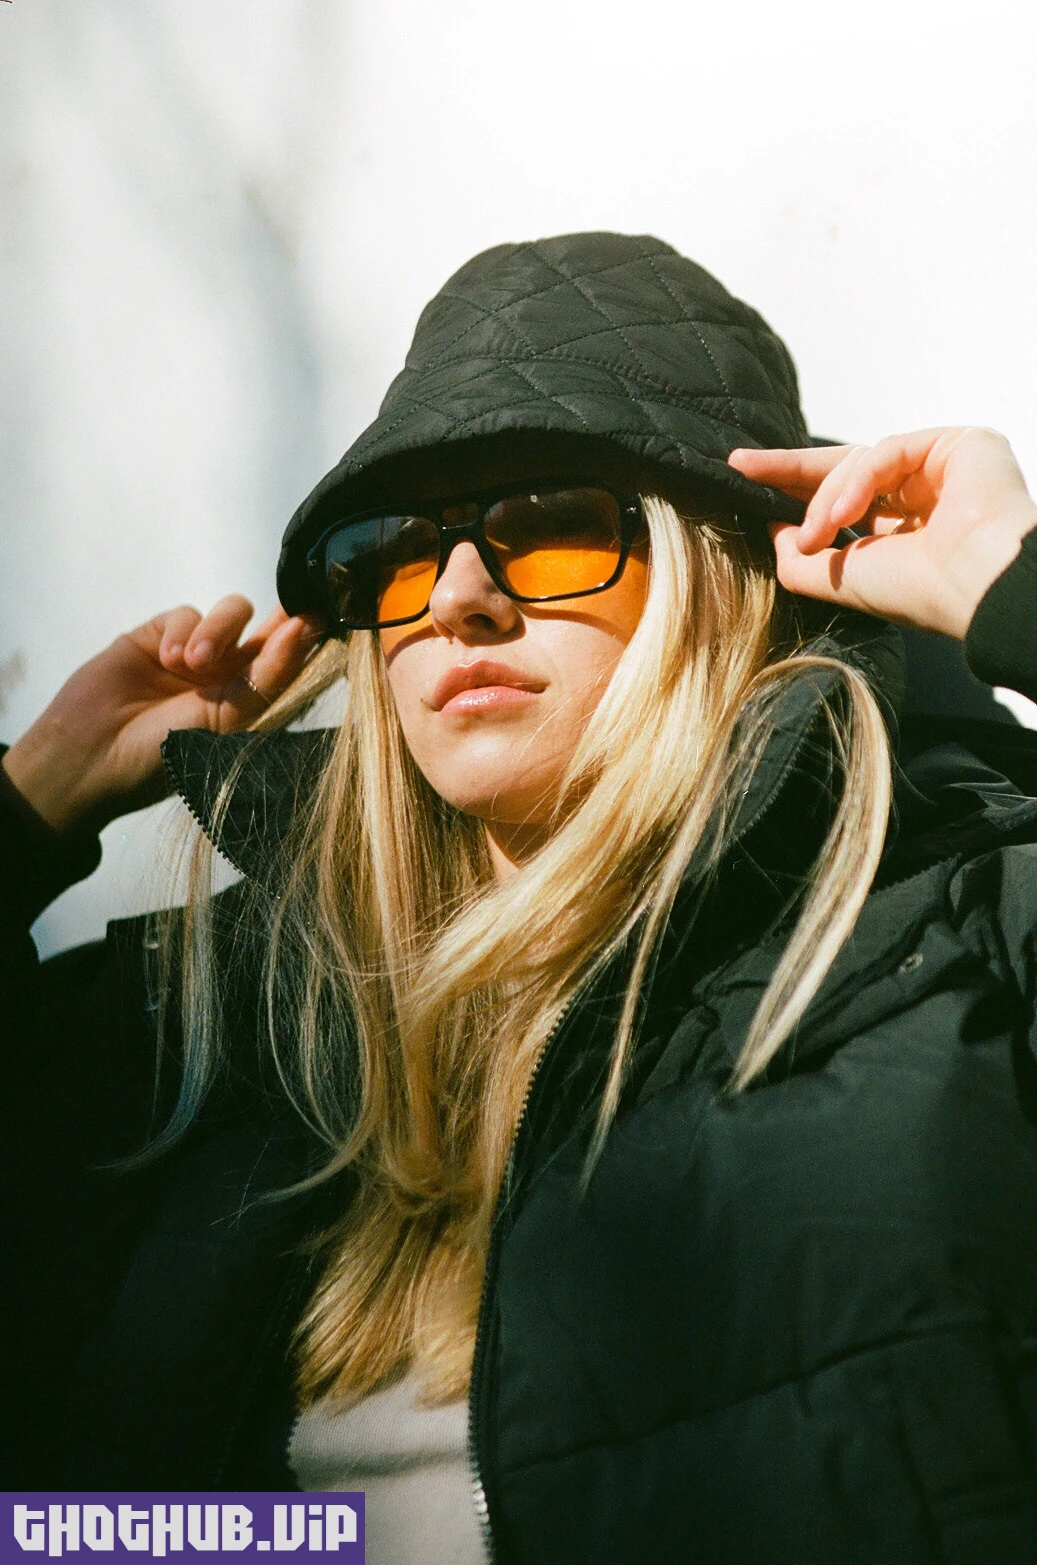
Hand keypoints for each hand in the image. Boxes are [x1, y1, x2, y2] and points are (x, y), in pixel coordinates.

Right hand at [2, 595, 320, 833]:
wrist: (91, 759)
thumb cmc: (162, 758)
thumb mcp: (225, 724)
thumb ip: (267, 678)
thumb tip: (305, 631)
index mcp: (253, 702)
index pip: (292, 662)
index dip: (308, 639)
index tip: (320, 620)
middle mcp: (230, 674)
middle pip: (270, 627)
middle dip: (281, 618)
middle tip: (291, 615)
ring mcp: (195, 652)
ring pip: (233, 611)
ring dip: (220, 630)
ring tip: (194, 663)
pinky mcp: (158, 635)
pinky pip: (186, 613)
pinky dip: (181, 631)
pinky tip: (167, 659)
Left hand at [728, 427, 1036, 637]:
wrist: (974, 589)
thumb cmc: (917, 593)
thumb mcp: (838, 579)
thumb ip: (798, 557)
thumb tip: (772, 528)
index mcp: (902, 531)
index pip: (839, 499)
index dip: (791, 489)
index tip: (743, 479)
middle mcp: (922, 495)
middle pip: (842, 467)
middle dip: (788, 468)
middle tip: (740, 464)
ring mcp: (940, 466)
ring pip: (860, 462)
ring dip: (826, 498)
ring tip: (818, 534)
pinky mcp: (957, 443)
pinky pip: (886, 451)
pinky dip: (857, 481)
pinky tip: (842, 514)